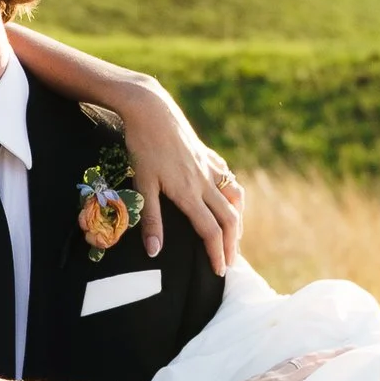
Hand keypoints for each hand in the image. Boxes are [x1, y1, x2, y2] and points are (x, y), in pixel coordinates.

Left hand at [109, 77, 243, 273]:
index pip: (210, 231)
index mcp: (188, 193)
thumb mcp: (142, 184)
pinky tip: (229, 199)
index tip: (219, 272)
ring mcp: (209, 167)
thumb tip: (154, 252)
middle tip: (231, 263)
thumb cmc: (142, 146)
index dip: (216, 254)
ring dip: (237, 220)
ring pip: (233, 198)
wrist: (150, 109)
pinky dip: (233, 194)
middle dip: (232, 244)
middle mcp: (204, 182)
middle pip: (228, 219)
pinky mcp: (208, 155)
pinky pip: (228, 179)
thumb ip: (150, 219)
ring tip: (234, 236)